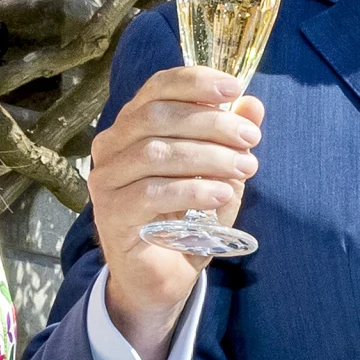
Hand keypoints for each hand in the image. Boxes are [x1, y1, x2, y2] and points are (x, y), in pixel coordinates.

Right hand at [85, 65, 263, 359]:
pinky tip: (221, 193)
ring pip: (155, 152)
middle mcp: (111, 147)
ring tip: (245, 168)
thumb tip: (254, 105)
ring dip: (207, 156)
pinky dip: (193, 189)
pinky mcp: (111, 214)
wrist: (164, 277)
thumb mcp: (218, 173)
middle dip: (212, 124)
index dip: (196, 82)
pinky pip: (152, 192)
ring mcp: (106, 181)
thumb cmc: (188, 219)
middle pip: (158, 117)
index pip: (157, 88)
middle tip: (252, 140)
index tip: (235, 89)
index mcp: (132, 126)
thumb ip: (231, 138)